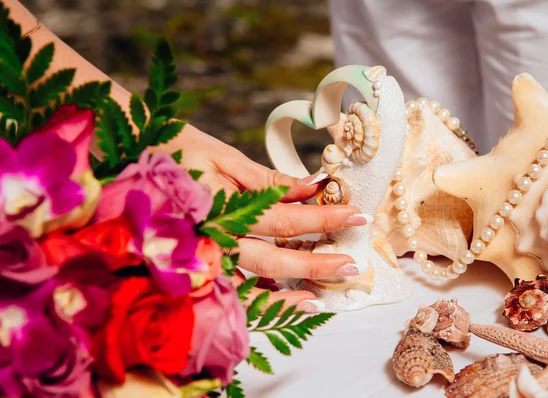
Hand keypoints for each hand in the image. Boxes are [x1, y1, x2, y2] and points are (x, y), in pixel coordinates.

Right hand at [160, 127, 368, 310]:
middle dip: (314, 264)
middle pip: (271, 258)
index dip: (322, 217)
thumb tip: (314, 187)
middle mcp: (209, 235)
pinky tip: (276, 298)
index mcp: (221, 204)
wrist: (128, 154)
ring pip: (244, 284)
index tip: (355, 216)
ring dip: (283, 294)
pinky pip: (224, 288)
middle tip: (350, 267)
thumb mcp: (226, 156)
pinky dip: (251, 296)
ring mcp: (196, 255)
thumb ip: (269, 180)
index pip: (283, 218)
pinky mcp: (188, 263)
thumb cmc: (178, 148)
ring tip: (317, 299)